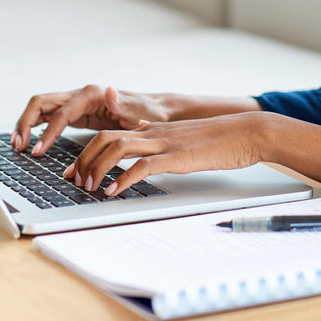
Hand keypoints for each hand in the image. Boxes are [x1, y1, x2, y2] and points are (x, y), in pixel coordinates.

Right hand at [12, 85, 168, 155]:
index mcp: (91, 94)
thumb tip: (109, 91)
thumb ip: (122, 103)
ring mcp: (76, 103)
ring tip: (18, 146)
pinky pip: (49, 118)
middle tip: (19, 146)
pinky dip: (37, 128)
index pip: (61, 112)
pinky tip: (30, 142)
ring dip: (26, 124)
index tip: (38, 151)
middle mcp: (80, 95)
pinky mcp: (76, 113)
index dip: (48, 132)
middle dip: (26, 122)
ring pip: (41, 109)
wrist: (154, 111)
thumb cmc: (147, 112)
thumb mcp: (138, 110)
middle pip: (42, 102)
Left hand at [66, 113, 267, 195]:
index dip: (86, 152)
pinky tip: (114, 191)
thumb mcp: (183, 138)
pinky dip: (123, 178)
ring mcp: (165, 143)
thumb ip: (161, 139)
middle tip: (74, 181)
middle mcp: (154, 132)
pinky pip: (143, 165)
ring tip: (89, 187)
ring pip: (117, 147)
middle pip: (104, 138)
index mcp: (153, 129)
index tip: (73, 169)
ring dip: (97, 168)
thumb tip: (143, 140)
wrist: (247, 132)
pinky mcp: (178, 156)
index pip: (109, 134)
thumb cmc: (220, 139)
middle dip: (83, 159)